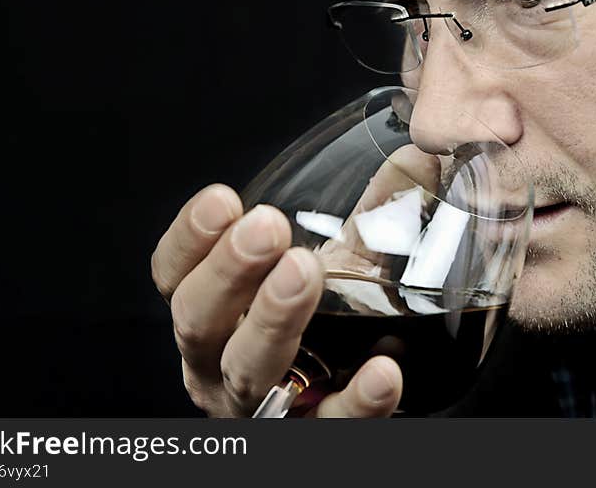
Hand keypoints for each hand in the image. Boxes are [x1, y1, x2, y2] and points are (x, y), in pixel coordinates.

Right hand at [151, 184, 402, 416]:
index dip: (189, 240)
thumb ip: (365, 222)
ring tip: (303, 270)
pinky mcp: (311, 437)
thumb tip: (419, 158)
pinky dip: (355, 400)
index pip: (175, 277)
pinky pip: (330, 426)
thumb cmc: (326, 330)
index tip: (222, 199)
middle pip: (198, 322)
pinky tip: (383, 369)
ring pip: (249, 372)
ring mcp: (260, 408)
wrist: (345, 402)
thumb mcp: (332, 272)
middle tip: (265, 227)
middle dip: (228, 272)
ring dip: (271, 320)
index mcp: (212, 315)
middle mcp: (218, 364)